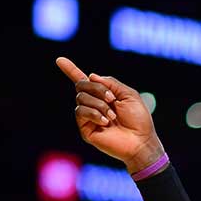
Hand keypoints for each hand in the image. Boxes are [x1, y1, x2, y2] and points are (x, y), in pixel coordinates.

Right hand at [55, 56, 163, 172]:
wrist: (141, 141)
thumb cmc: (139, 120)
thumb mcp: (129, 95)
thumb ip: (111, 83)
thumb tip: (90, 75)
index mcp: (104, 96)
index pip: (85, 81)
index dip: (71, 69)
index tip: (59, 59)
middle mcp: (93, 105)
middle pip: (81, 85)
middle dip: (97, 88)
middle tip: (112, 99)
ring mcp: (88, 117)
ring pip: (81, 98)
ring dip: (99, 104)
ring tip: (112, 116)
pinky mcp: (85, 129)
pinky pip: (80, 111)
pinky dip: (94, 114)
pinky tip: (105, 122)